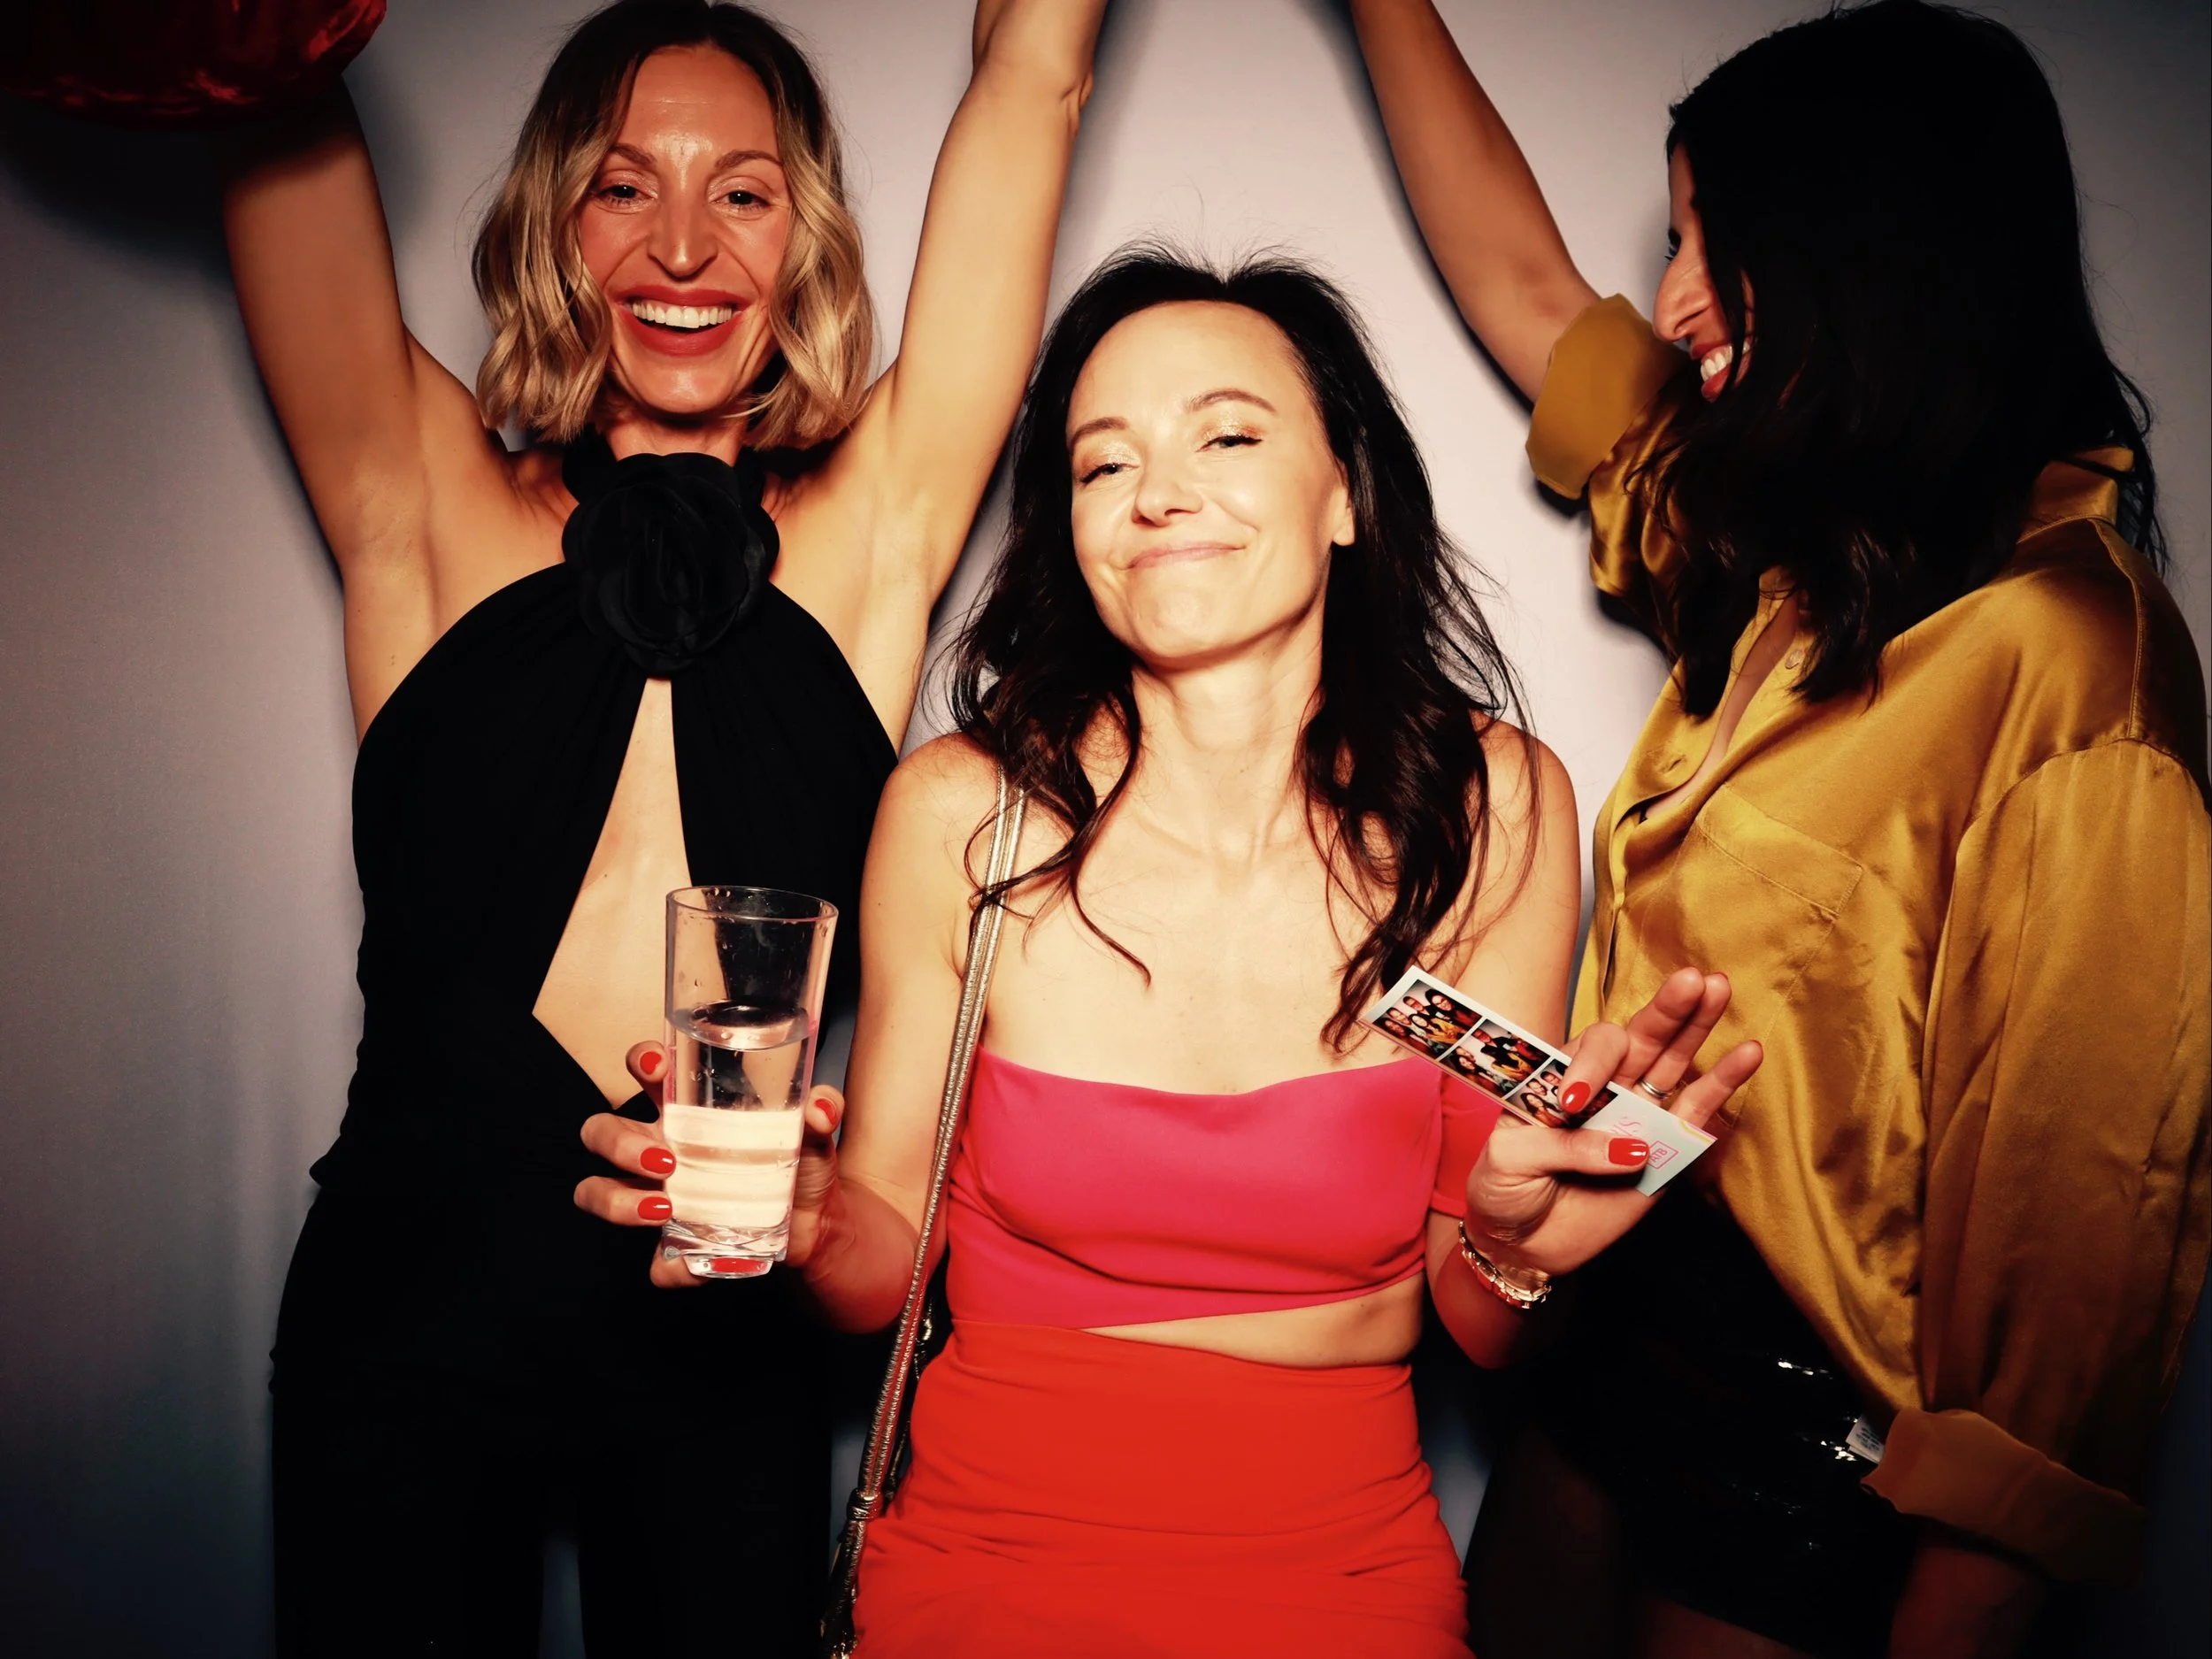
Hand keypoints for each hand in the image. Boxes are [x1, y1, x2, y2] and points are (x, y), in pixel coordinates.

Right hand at [572, 1041, 846, 1289]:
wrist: (815, 1223)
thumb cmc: (798, 1162)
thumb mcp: (813, 1132)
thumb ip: (822, 1110)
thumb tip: (822, 1106)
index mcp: (686, 1110)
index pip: (645, 1071)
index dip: (640, 1062)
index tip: (655, 1066)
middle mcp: (659, 1147)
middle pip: (600, 1132)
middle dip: (618, 1142)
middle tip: (665, 1158)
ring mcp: (658, 1197)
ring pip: (597, 1192)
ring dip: (619, 1201)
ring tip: (666, 1209)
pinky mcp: (673, 1246)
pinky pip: (655, 1263)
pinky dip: (673, 1267)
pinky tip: (699, 1262)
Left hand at [1464, 966, 1761, 1276]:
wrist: (1521, 1242)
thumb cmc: (1503, 1190)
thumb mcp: (1511, 1161)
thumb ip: (1566, 1147)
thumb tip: (1635, 1148)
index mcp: (1561, 1077)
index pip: (1588, 1050)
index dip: (1590, 1066)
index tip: (1574, 1102)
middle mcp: (1604, 1087)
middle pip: (1641, 1039)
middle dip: (1666, 1010)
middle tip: (1693, 979)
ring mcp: (1637, 1115)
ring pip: (1674, 1063)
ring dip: (1698, 1027)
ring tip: (1720, 988)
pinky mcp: (1664, 1152)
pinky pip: (1697, 1114)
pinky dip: (1723, 1083)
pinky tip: (1748, 1051)